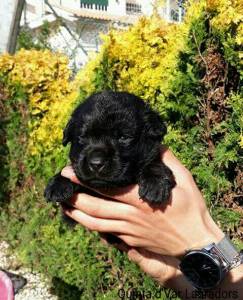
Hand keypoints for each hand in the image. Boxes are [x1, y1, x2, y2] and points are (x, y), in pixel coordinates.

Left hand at [61, 148, 223, 255]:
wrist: (195, 242)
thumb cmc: (190, 209)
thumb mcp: (183, 179)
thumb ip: (166, 161)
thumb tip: (153, 145)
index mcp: (140, 199)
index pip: (107, 188)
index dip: (86, 181)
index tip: (70, 172)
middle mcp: (131, 216)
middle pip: (95, 207)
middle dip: (75, 195)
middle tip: (62, 185)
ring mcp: (128, 231)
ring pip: (95, 223)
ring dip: (77, 213)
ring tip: (63, 203)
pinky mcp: (130, 241)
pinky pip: (105, 233)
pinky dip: (90, 226)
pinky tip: (82, 219)